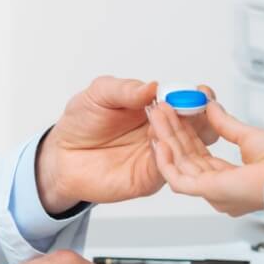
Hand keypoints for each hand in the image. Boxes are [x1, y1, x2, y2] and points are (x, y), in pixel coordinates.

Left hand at [36, 77, 218, 212]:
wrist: (63, 156)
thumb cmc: (83, 121)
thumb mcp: (99, 94)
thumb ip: (125, 90)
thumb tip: (152, 86)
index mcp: (157, 106)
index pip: (188, 100)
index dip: (196, 96)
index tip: (199, 92)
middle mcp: (164, 131)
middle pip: (199, 126)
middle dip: (200, 116)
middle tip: (191, 107)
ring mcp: (160, 154)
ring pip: (189, 149)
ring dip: (185, 135)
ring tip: (168, 122)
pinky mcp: (150, 177)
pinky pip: (168, 169)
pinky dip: (169, 157)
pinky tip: (158, 144)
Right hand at [148, 101, 263, 216]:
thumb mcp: (251, 136)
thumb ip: (226, 126)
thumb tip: (210, 108)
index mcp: (232, 182)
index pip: (199, 156)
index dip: (184, 135)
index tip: (174, 115)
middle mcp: (220, 191)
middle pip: (186, 159)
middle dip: (170, 133)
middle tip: (159, 111)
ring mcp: (215, 192)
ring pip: (179, 164)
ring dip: (166, 139)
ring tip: (156, 116)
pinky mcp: (211, 190)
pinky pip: (177, 179)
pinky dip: (165, 161)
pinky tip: (159, 141)